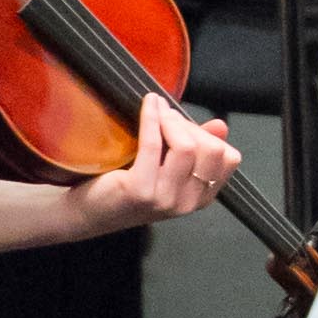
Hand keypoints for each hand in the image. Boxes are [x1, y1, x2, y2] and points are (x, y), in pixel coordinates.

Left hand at [69, 92, 239, 235]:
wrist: (89, 212)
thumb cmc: (126, 187)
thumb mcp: (167, 170)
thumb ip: (194, 150)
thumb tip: (221, 125)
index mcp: (201, 198)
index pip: (228, 158)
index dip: (208, 135)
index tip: (183, 125)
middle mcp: (188, 203)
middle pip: (211, 150)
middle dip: (189, 125)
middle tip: (167, 116)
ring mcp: (165, 199)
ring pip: (186, 147)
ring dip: (171, 120)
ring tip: (157, 112)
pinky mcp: (140, 190)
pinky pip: (153, 145)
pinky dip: (152, 118)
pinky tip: (149, 105)